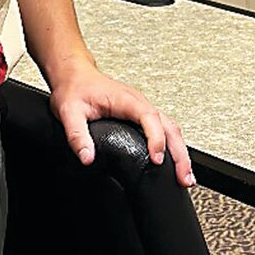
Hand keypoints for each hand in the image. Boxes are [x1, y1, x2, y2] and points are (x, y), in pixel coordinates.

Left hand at [49, 61, 194, 187]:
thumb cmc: (75, 89)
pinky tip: (176, 163)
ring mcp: (143, 109)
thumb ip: (77, 136)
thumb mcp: (69, 112)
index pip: (150, 118)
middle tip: (183, 177)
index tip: (156, 159)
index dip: (156, 139)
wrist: (75, 76)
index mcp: (127, 100)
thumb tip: (87, 158)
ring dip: (181, 153)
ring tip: (185, 177)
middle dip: (179, 153)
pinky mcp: (142, 116)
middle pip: (169, 127)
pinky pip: (165, 130)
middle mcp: (139, 104)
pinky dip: (174, 147)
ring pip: (171, 130)